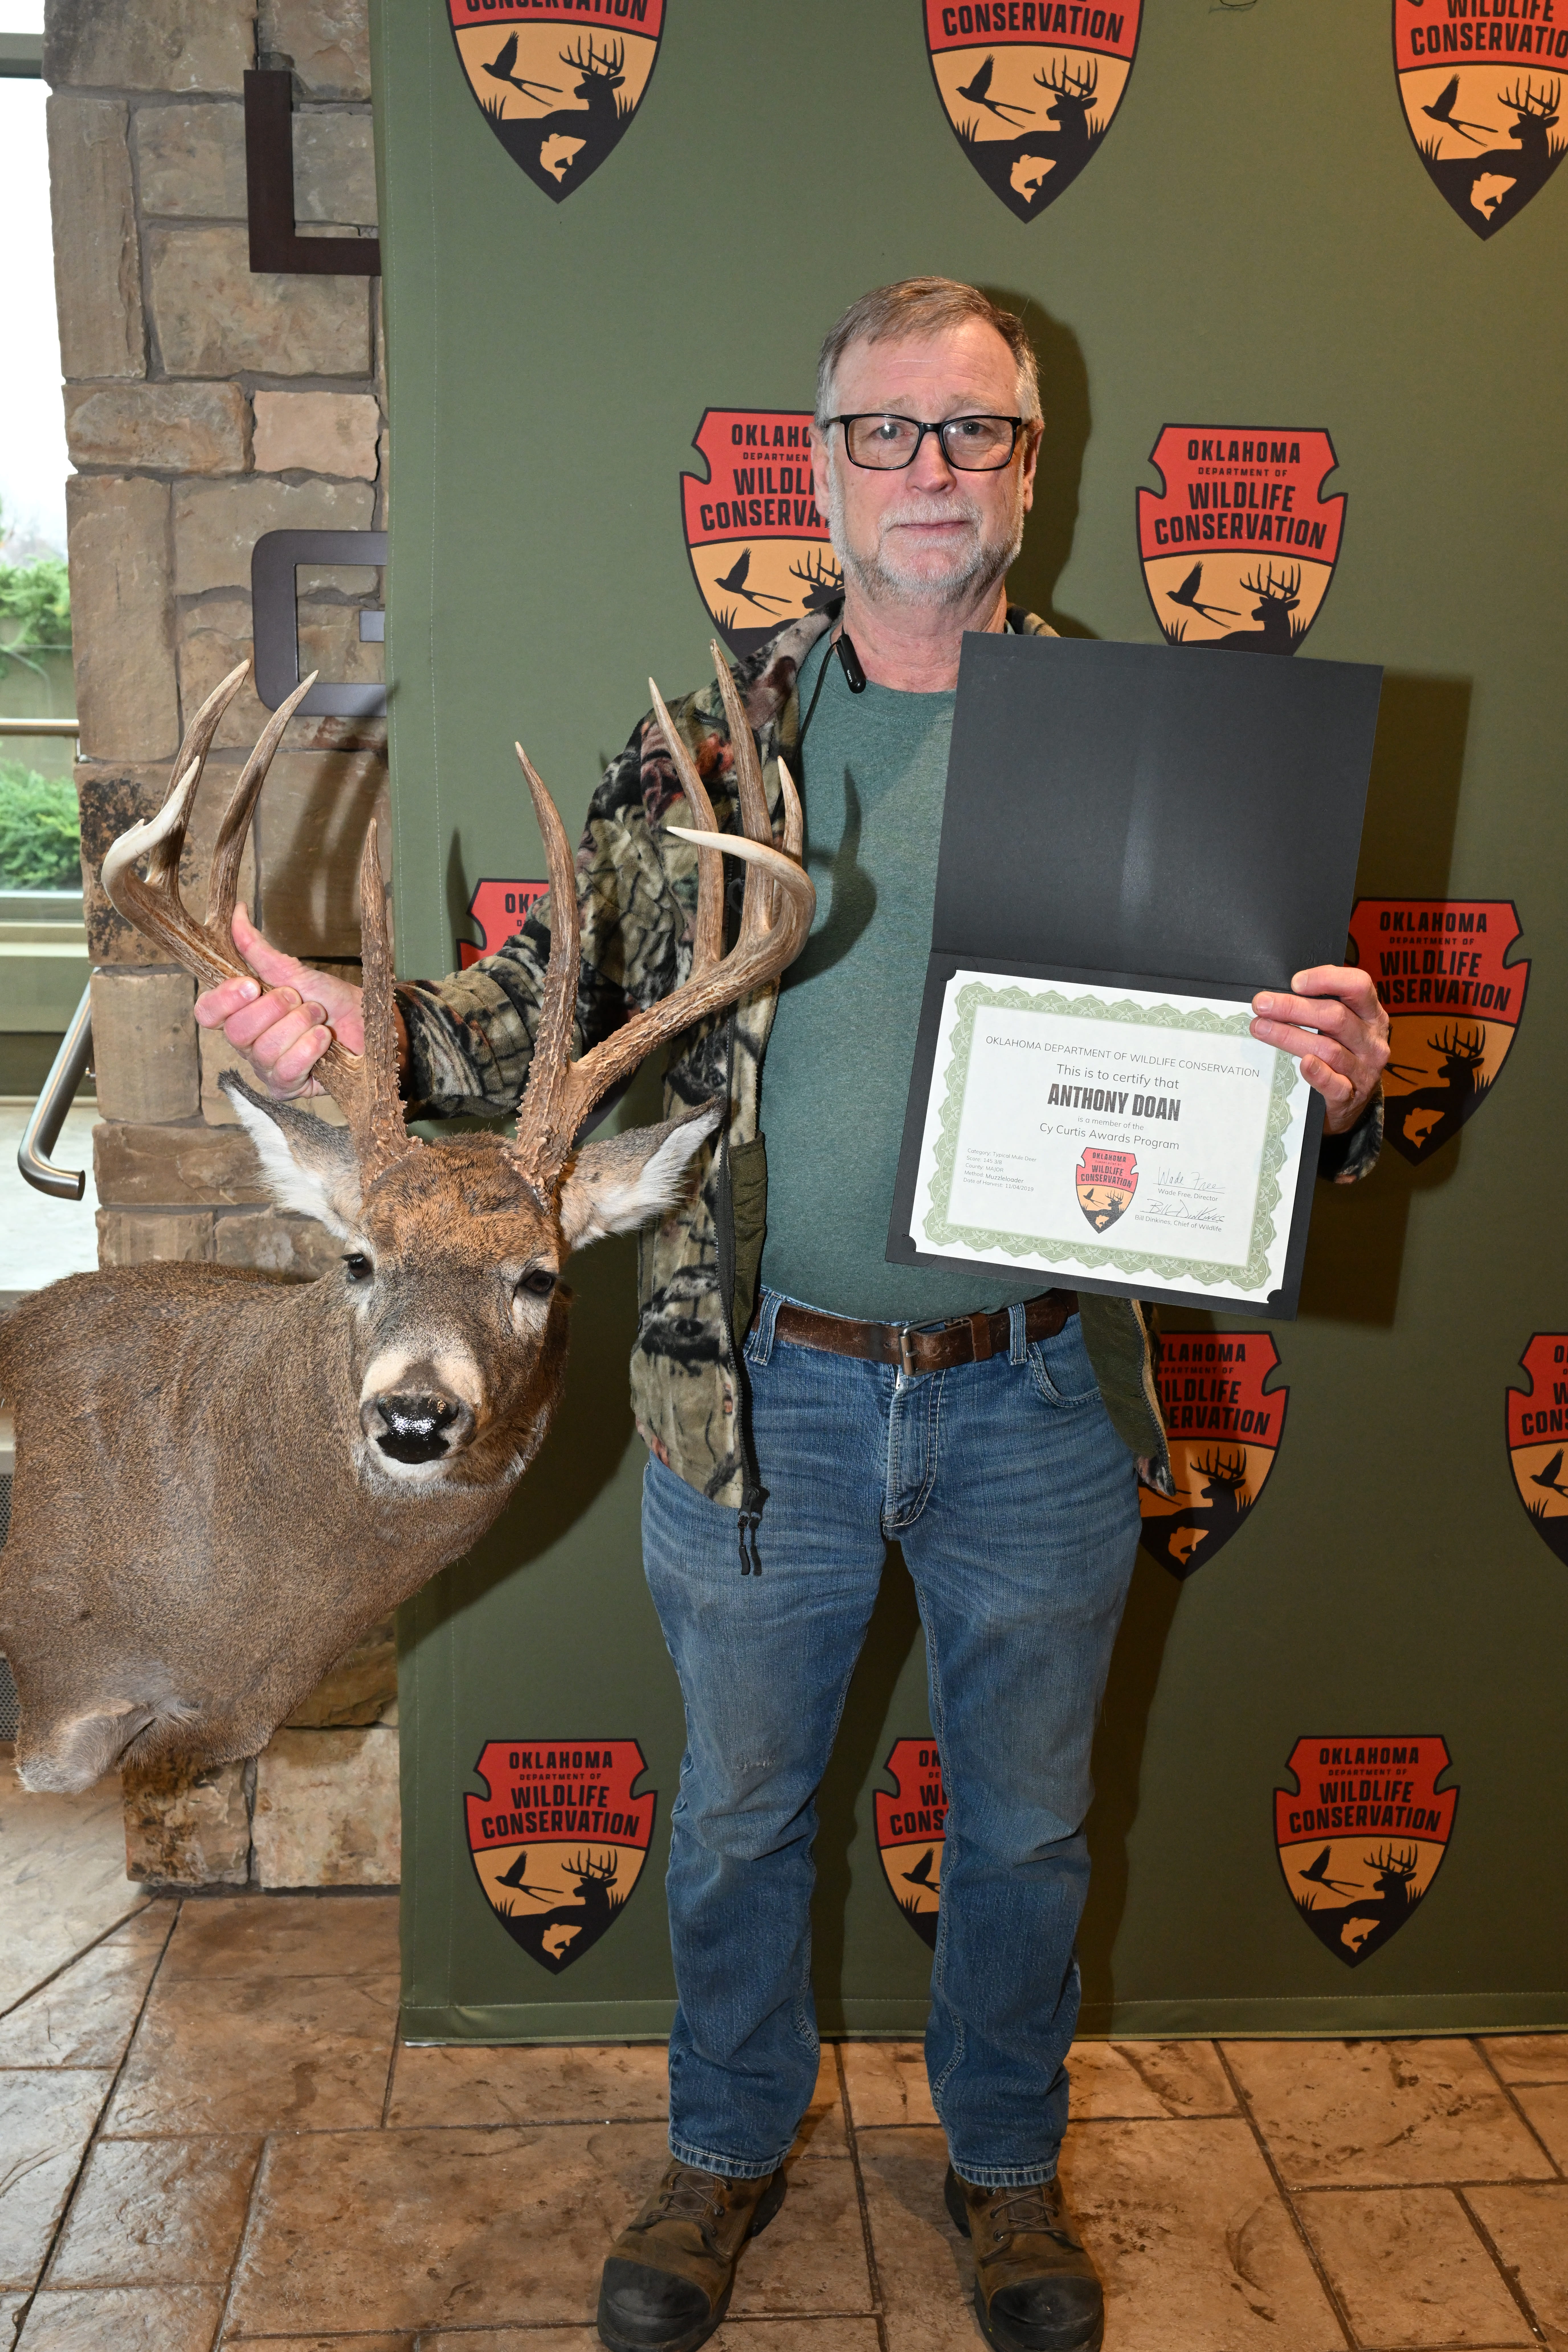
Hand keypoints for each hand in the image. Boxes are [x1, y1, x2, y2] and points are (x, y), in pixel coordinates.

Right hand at [193, 906, 363, 1098]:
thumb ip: (260, 950)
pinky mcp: (288, 1088)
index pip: (207, 1012)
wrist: (369, 1024)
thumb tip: (238, 913)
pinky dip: (308, 1049)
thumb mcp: (295, 972)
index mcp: (241, 1014)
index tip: (252, 985)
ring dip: (298, 1026)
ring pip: (264, 1050)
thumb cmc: (331, 1001)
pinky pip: (286, 1070)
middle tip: (300, 999)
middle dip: (275, 1010)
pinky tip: (323, 1039)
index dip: (224, 999)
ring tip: (319, 1018)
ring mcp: (266, 1068)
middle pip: (237, 1032)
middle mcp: (248, 1044)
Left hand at [1250, 964, 1388, 1135]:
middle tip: (1262, 1004)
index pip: (1359, 986)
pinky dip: (1318, 1074)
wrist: (1353, 1100)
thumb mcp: (1343, 1025)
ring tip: (1261, 1028)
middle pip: (1335, 1017)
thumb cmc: (1343, 1052)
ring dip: (1290, 1036)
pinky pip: (1335, 1084)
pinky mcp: (1352, 1095)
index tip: (1295, 982)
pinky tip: (1303, 1064)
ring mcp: (1365, 1069)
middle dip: (1294, 1008)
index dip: (1327, 979)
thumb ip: (1322, 1005)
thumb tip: (1281, 993)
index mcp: (1372, 1014)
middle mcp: (1372, 1040)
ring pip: (1328, 1048)